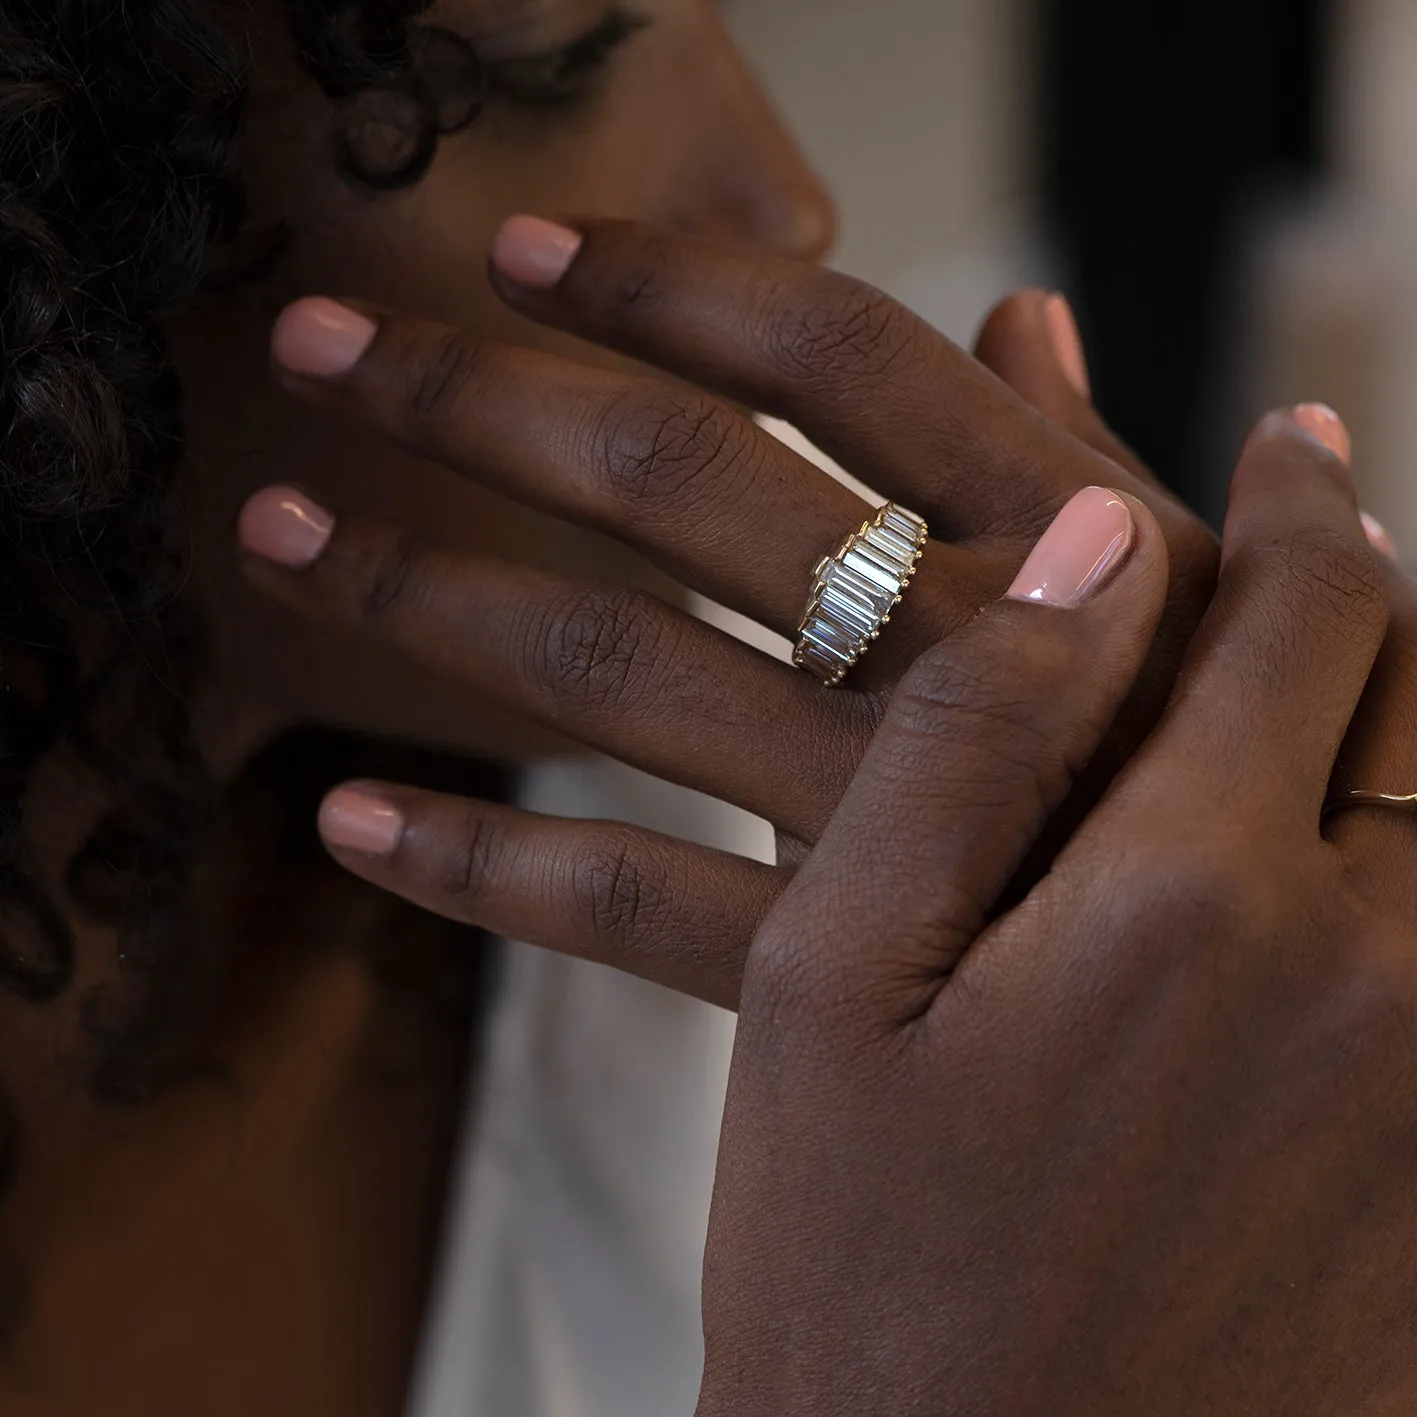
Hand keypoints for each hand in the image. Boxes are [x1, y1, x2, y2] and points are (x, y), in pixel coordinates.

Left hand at [240, 218, 1221, 1006]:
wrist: (1297, 1003)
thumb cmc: (1247, 768)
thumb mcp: (1204, 591)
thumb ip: (1094, 451)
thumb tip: (1025, 310)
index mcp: (1058, 536)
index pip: (835, 355)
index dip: (668, 282)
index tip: (518, 246)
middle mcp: (954, 649)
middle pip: (676, 487)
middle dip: (476, 400)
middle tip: (311, 340)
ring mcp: (885, 813)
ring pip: (613, 674)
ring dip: (420, 594)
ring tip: (272, 534)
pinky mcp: (835, 966)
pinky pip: (627, 905)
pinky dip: (478, 861)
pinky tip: (349, 822)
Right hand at [697, 413, 1416, 1415]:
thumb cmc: (861, 1265)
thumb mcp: (832, 980)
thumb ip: (966, 738)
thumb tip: (1097, 540)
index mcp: (1193, 897)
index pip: (1305, 613)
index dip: (1296, 499)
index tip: (1282, 442)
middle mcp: (1374, 977)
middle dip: (1383, 588)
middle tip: (1318, 533)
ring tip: (1344, 674)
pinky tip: (1348, 850)